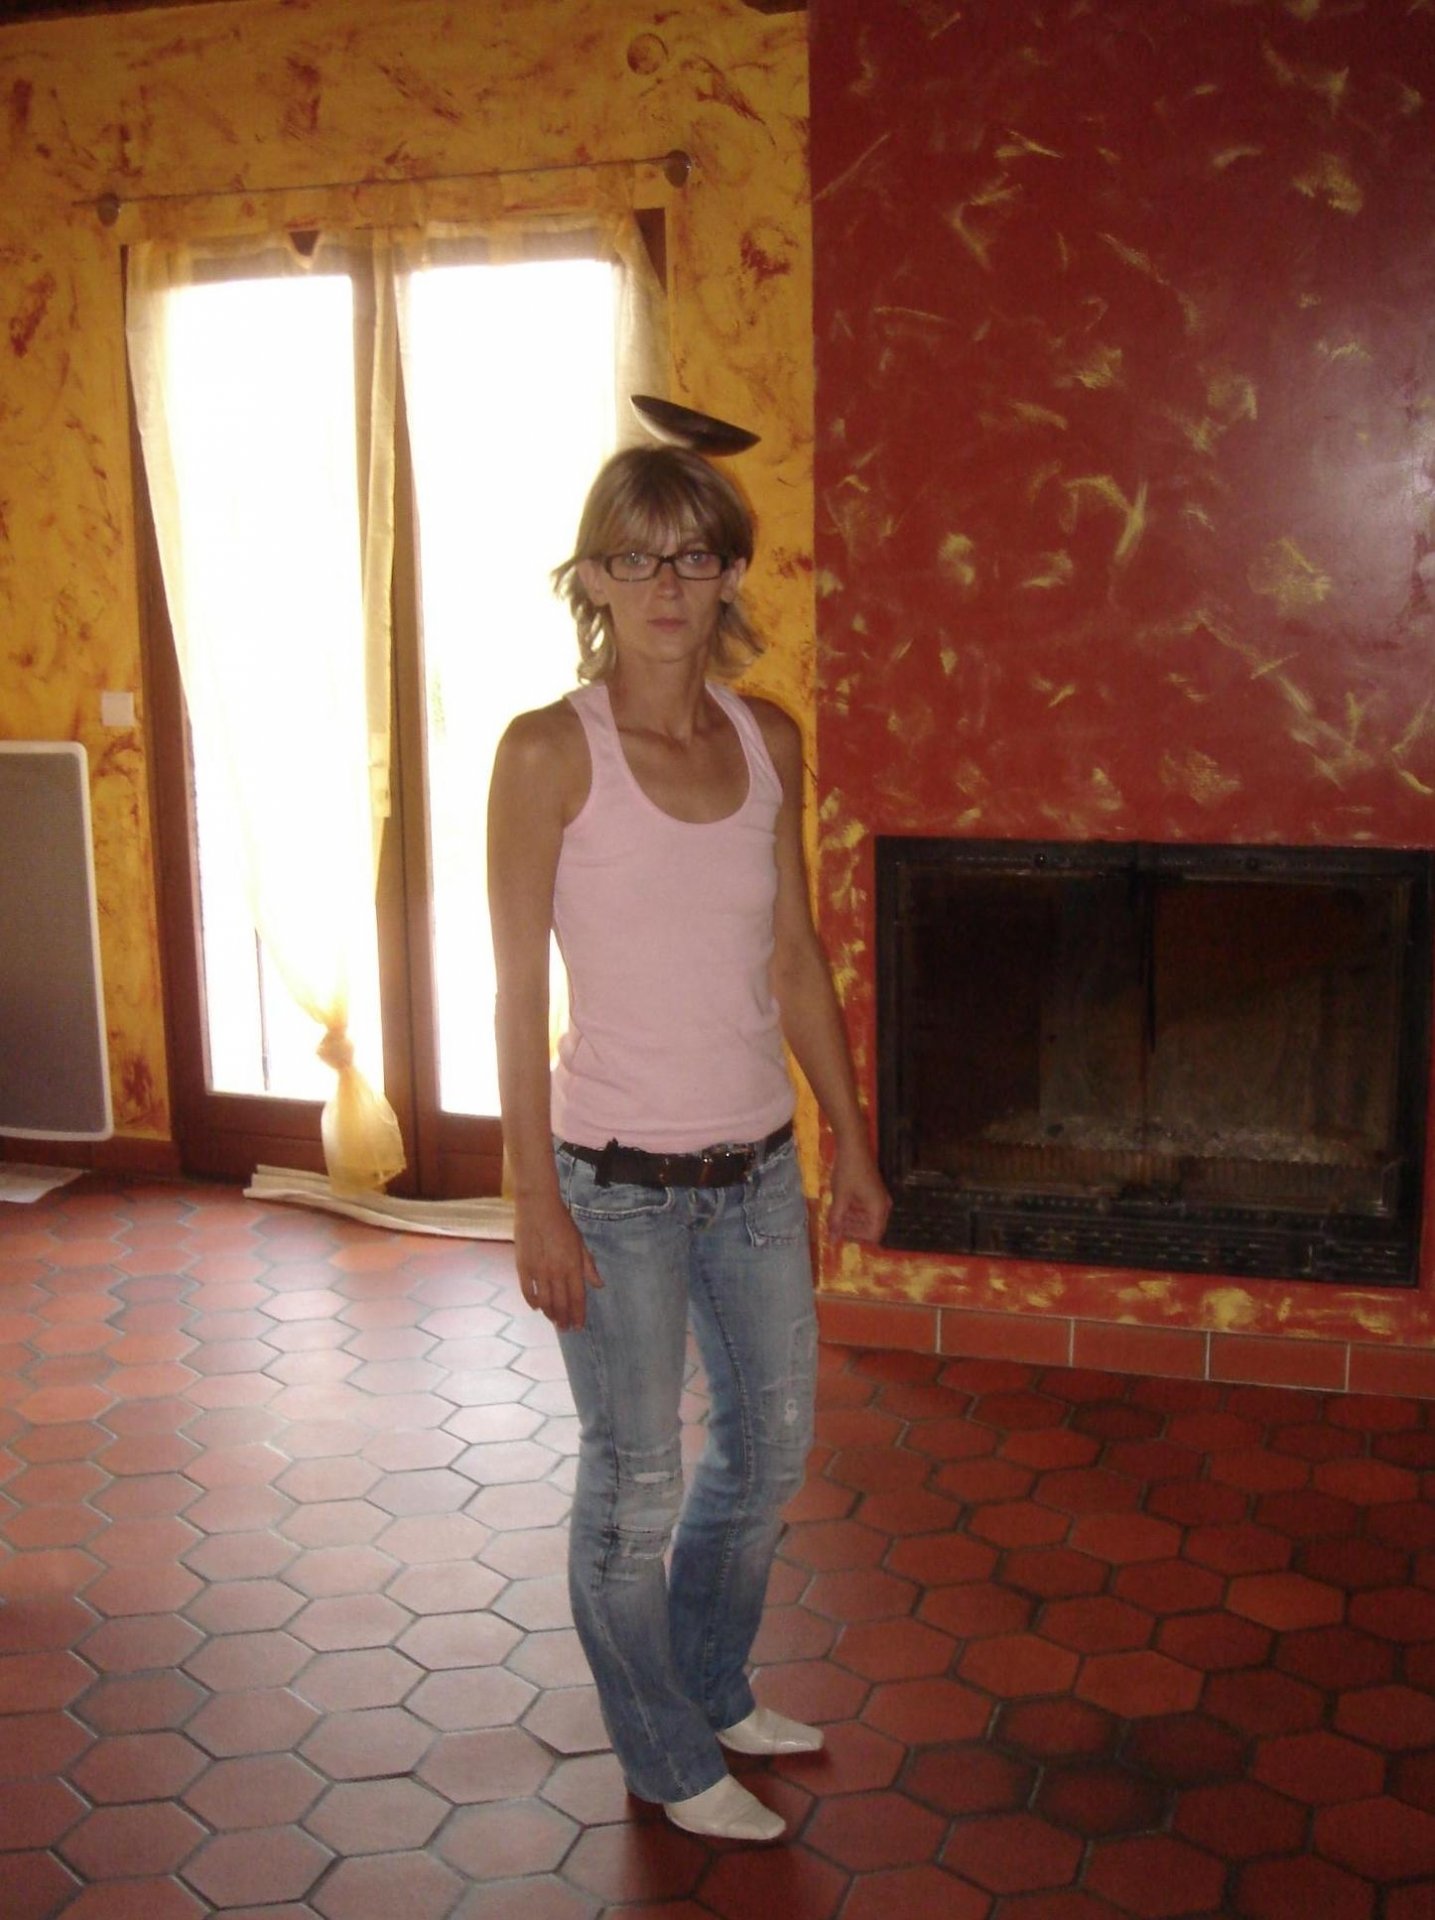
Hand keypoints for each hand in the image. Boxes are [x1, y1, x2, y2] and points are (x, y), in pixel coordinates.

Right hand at [514, 1191, 601, 1330]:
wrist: (537, 1207)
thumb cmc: (562, 1222)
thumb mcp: (580, 1242)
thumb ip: (588, 1265)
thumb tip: (599, 1285)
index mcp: (573, 1266)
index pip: (578, 1298)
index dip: (578, 1315)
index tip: (578, 1326)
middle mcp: (556, 1272)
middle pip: (561, 1304)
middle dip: (564, 1319)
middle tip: (566, 1329)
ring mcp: (538, 1271)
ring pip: (544, 1302)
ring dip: (549, 1314)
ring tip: (553, 1321)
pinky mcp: (523, 1266)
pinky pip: (527, 1291)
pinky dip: (532, 1302)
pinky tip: (536, 1307)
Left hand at [827, 1137, 891, 1243]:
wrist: (854, 1146)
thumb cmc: (848, 1172)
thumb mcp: (840, 1198)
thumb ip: (837, 1220)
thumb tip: (833, 1240)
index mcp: (878, 1209)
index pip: (872, 1236)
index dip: (855, 1237)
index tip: (839, 1231)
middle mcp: (883, 1205)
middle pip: (871, 1228)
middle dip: (853, 1229)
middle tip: (836, 1225)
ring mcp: (880, 1198)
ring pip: (868, 1218)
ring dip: (853, 1220)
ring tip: (836, 1216)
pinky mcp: (874, 1191)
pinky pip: (867, 1208)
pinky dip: (855, 1211)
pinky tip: (841, 1206)